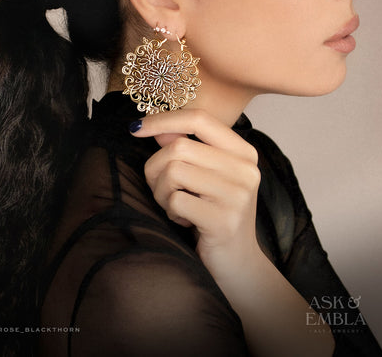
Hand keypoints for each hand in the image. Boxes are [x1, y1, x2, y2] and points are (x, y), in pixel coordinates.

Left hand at [130, 108, 261, 281]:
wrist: (238, 263)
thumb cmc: (217, 213)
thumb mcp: (205, 175)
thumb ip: (186, 148)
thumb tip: (157, 129)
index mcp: (244, 152)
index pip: (200, 119)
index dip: (164, 119)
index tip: (136, 127)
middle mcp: (245, 169)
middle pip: (179, 147)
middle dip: (156, 167)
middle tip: (162, 188)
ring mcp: (237, 195)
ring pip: (173, 171)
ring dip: (162, 192)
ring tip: (175, 206)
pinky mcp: (223, 220)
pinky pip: (175, 201)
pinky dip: (170, 211)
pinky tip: (184, 220)